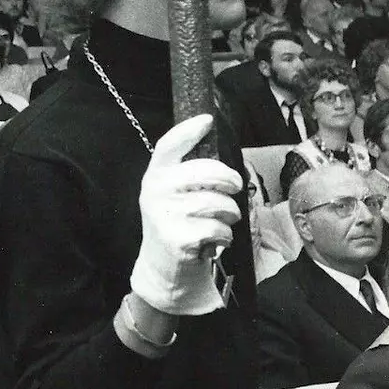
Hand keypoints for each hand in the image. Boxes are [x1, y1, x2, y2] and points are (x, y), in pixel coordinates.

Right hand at [129, 114, 242, 316]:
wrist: (163, 268)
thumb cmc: (176, 224)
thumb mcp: (174, 194)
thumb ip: (188, 173)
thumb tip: (215, 147)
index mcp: (155, 175)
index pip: (169, 145)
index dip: (189, 130)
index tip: (208, 120)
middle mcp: (156, 191)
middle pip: (207, 171)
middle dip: (229, 180)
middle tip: (233, 189)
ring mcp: (165, 214)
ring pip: (220, 203)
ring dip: (229, 215)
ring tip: (220, 222)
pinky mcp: (178, 238)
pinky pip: (220, 228)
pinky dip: (224, 237)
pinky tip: (213, 240)